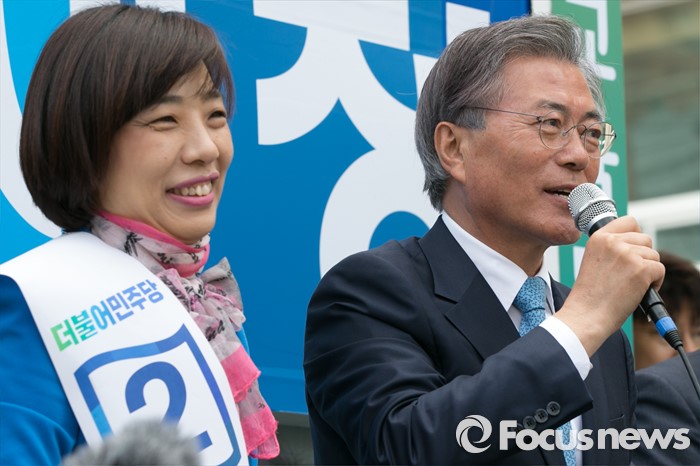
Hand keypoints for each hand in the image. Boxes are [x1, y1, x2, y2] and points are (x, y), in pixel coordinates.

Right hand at [555, 216, 663, 355]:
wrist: (587, 315)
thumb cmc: (590, 295)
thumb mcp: (594, 261)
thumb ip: (612, 248)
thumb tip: (637, 244)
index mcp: (598, 238)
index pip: (628, 221)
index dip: (635, 234)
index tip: (633, 248)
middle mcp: (613, 242)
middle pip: (645, 239)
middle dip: (643, 256)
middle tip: (631, 274)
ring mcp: (628, 255)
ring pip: (654, 255)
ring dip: (649, 270)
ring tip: (632, 285)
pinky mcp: (641, 269)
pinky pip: (659, 269)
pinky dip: (655, 283)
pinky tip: (639, 292)